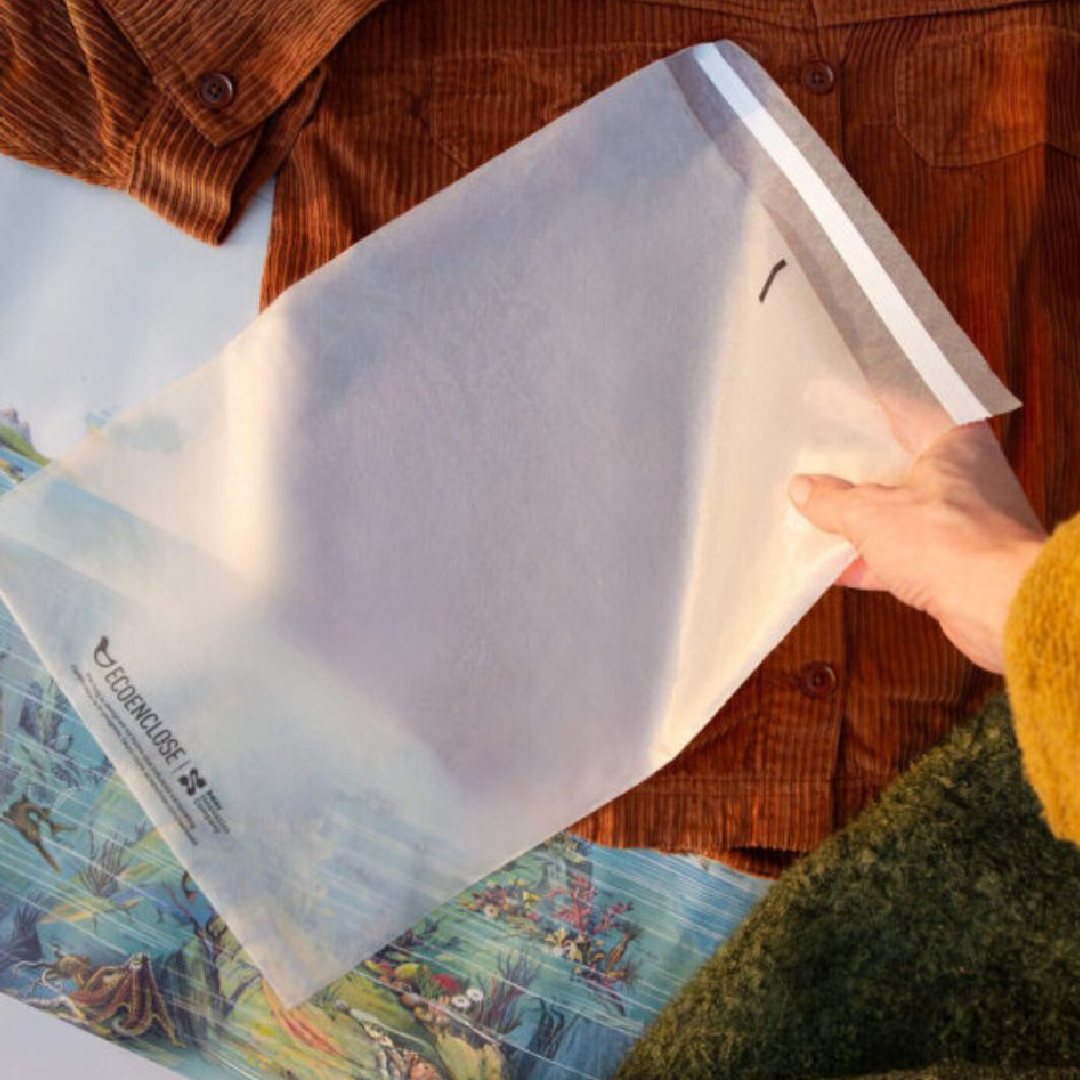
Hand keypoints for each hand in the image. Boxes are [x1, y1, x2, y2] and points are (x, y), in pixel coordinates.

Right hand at [787, 419, 1047, 674]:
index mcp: (954, 441)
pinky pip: (903, 554)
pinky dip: (872, 560)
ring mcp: (962, 521)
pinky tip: (836, 567)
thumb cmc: (954, 545)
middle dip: (855, 470)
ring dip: (860, 519)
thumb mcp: (870, 513)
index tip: (833, 405)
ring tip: (817, 513)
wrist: (1001, 608)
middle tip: (815, 462)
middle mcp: (965, 476)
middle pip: (898, 464)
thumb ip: (832, 500)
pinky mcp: (955, 562)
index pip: (904, 409)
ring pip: (899, 511)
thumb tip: (805, 490)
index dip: (867, 408)